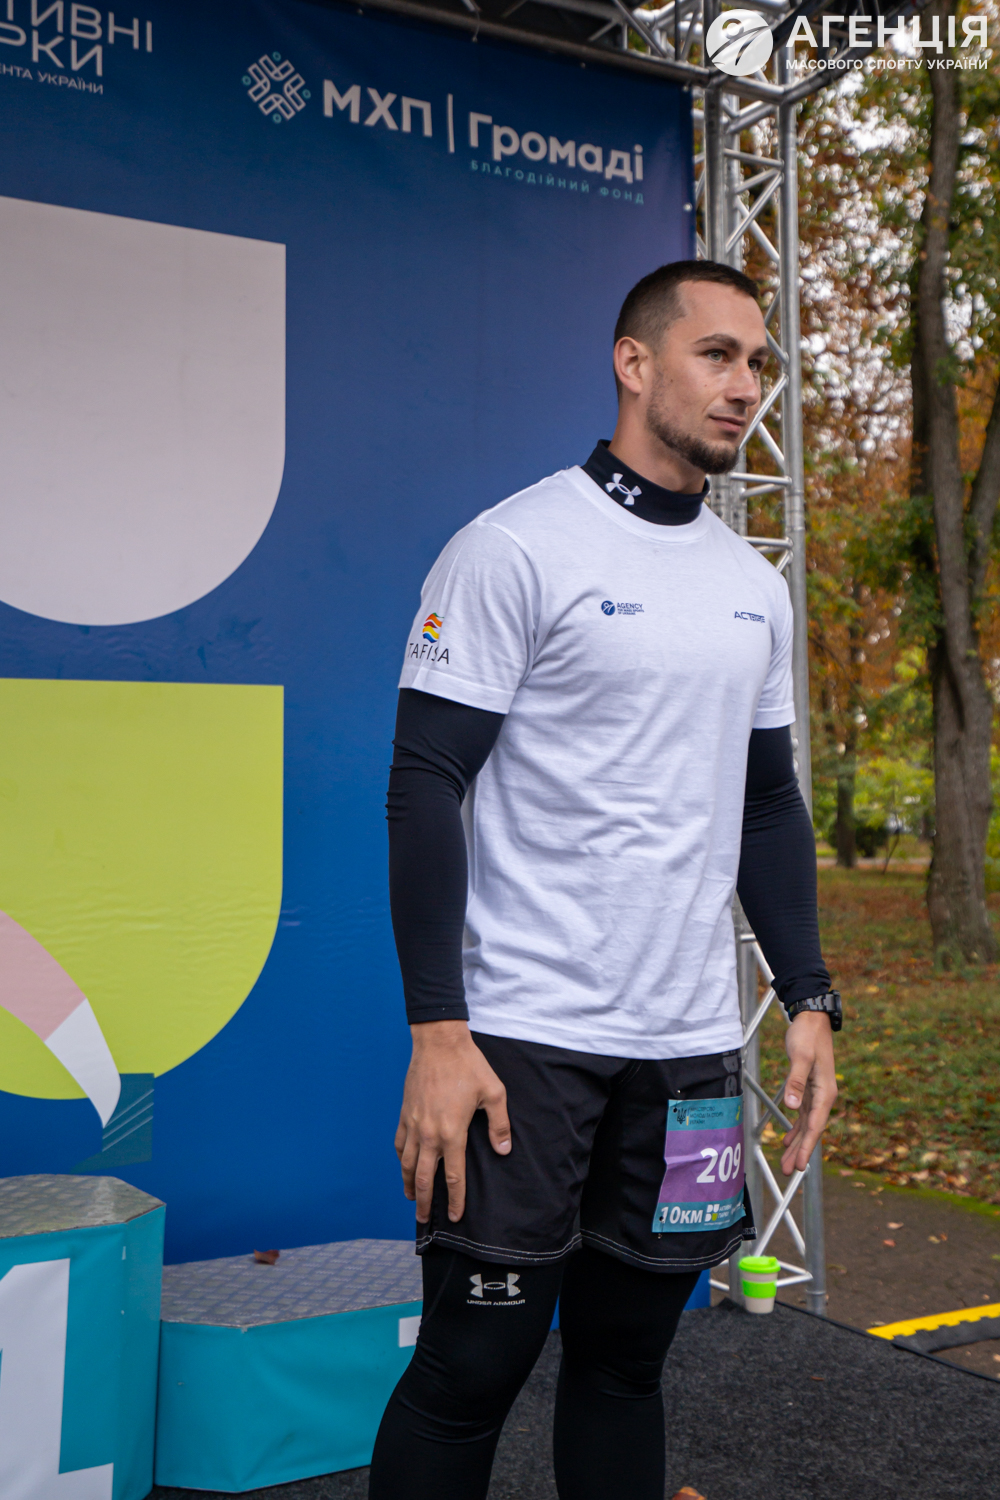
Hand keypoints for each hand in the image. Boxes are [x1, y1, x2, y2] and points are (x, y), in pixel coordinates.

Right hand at [395, 1020, 510, 1223]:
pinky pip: (399, 1144)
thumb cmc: (469, 1065)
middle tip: (425, 1220)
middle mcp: (429, 1134)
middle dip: (424, 1202)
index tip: (456, 1216)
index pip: (453, 1176)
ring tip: (411, 1198)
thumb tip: (503, 1150)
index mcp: (452, 1133)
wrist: (438, 1043)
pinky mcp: (405, 1113)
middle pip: (424, 1178)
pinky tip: (404, 1166)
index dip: (455, 1199)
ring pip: (408, 1164)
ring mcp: (414, 1124)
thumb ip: (499, 1125)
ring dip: (409, 1184)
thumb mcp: (493, 1093)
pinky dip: (401, 1159)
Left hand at [780, 1011, 836, 1174]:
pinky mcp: (809, 1088)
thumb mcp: (800, 1056)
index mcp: (825, 1092)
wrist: (812, 1020)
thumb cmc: (807, 1036)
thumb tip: (792, 1106)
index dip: (806, 1147)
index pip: (815, 1125)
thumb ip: (795, 1081)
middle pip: (811, 1130)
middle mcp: (823, 1096)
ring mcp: (817, 1093)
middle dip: (800, 1152)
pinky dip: (796, 1128)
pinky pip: (803, 1114)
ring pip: (806, 1124)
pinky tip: (788, 1139)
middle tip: (788, 1172)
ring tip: (786, 1162)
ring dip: (797, 1143)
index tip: (799, 1165)